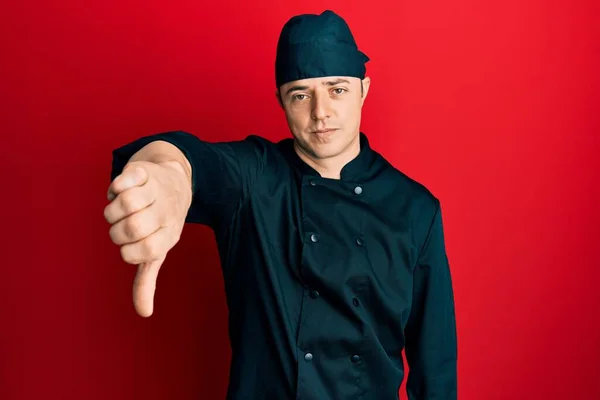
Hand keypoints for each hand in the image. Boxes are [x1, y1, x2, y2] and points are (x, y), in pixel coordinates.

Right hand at [104, 160, 191, 316]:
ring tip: (118, 209)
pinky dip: (116, 185)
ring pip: (128, 201)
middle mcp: (165, 211)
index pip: (145, 250)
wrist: (176, 182)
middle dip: (117, 232)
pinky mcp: (145, 171)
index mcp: (169, 234)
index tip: (129, 246)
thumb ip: (147, 279)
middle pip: (134, 227)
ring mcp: (156, 190)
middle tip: (120, 228)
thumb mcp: (159, 250)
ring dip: (113, 209)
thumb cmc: (163, 222)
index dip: (129, 252)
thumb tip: (144, 313)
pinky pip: (127, 177)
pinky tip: (119, 189)